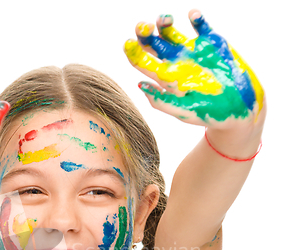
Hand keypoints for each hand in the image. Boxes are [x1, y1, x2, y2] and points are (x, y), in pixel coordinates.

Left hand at [123, 10, 265, 131]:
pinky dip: (196, 17)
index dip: (134, 52)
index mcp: (165, 78)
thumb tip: (140, 85)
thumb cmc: (210, 114)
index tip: (129, 43)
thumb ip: (162, 101)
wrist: (240, 108)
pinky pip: (201, 25)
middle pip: (153, 44)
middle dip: (145, 33)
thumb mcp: (184, 111)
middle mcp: (175, 62)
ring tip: (164, 19)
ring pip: (172, 31)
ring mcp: (192, 51)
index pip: (143, 63)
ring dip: (164, 22)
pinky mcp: (212, 43)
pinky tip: (192, 15)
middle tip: (143, 26)